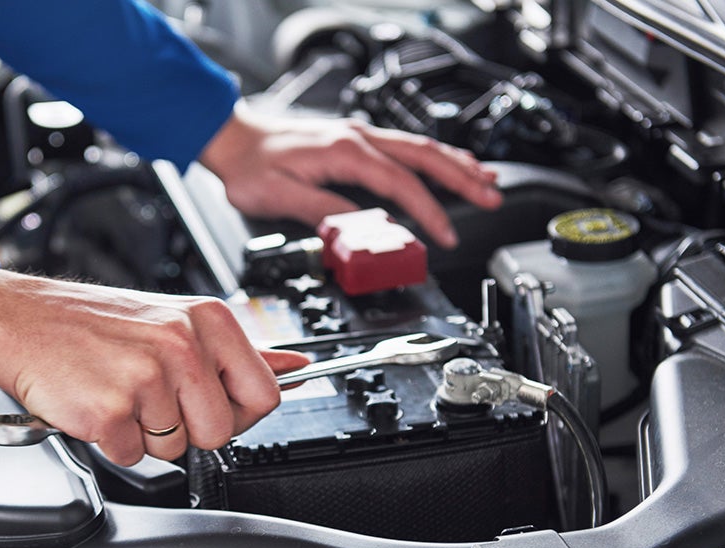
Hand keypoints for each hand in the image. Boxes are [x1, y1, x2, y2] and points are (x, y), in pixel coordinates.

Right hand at [0, 270, 309, 464]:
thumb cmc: (95, 325)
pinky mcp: (111, 410)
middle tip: (153, 398)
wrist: (22, 323)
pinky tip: (97, 402)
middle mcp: (182, 345)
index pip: (265, 394)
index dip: (238, 412)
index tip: (209, 402)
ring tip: (120, 392)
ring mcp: (147, 379)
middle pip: (221, 432)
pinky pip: (132, 455)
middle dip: (188, 428)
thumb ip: (237, 351)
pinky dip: (112, 440)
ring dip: (146, 433)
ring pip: (175, 447)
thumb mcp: (175, 319)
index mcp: (207, 321)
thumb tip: (295, 367)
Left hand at [199, 101, 501, 247]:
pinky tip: (448, 163)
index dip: (428, 212)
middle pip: (424, 156)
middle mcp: (357, 138)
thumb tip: (358, 232)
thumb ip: (323, 214)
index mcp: (344, 153)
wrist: (233, 139)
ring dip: (455, 164)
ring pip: (419, 146)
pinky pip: (405, 145)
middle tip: (491, 198)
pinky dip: (433, 156)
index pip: (400, 185)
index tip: (443, 235)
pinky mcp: (354, 140)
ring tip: (486, 180)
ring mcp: (358, 135)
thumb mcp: (280, 198)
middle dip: (463, 178)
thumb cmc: (251, 168)